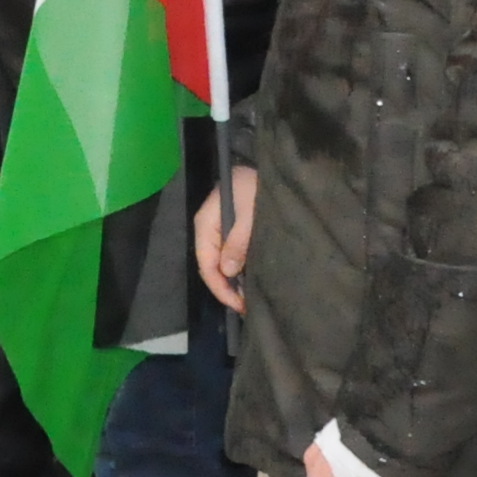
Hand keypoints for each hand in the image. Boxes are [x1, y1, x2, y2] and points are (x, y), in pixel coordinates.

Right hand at [198, 163, 256, 311]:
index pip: (206, 262)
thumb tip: (227, 272)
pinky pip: (228, 255)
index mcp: (206, 223)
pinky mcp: (231, 230)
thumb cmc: (256, 187)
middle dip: (225, 288)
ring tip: (248, 298)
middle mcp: (208, 229)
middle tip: (246, 307)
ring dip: (231, 281)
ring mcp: (219, 230)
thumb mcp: (250, 214)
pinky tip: (249, 280)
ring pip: (219, 262)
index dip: (219, 286)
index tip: (237, 304)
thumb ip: (238, 242)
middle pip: (210, 265)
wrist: (270, 169)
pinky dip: (237, 270)